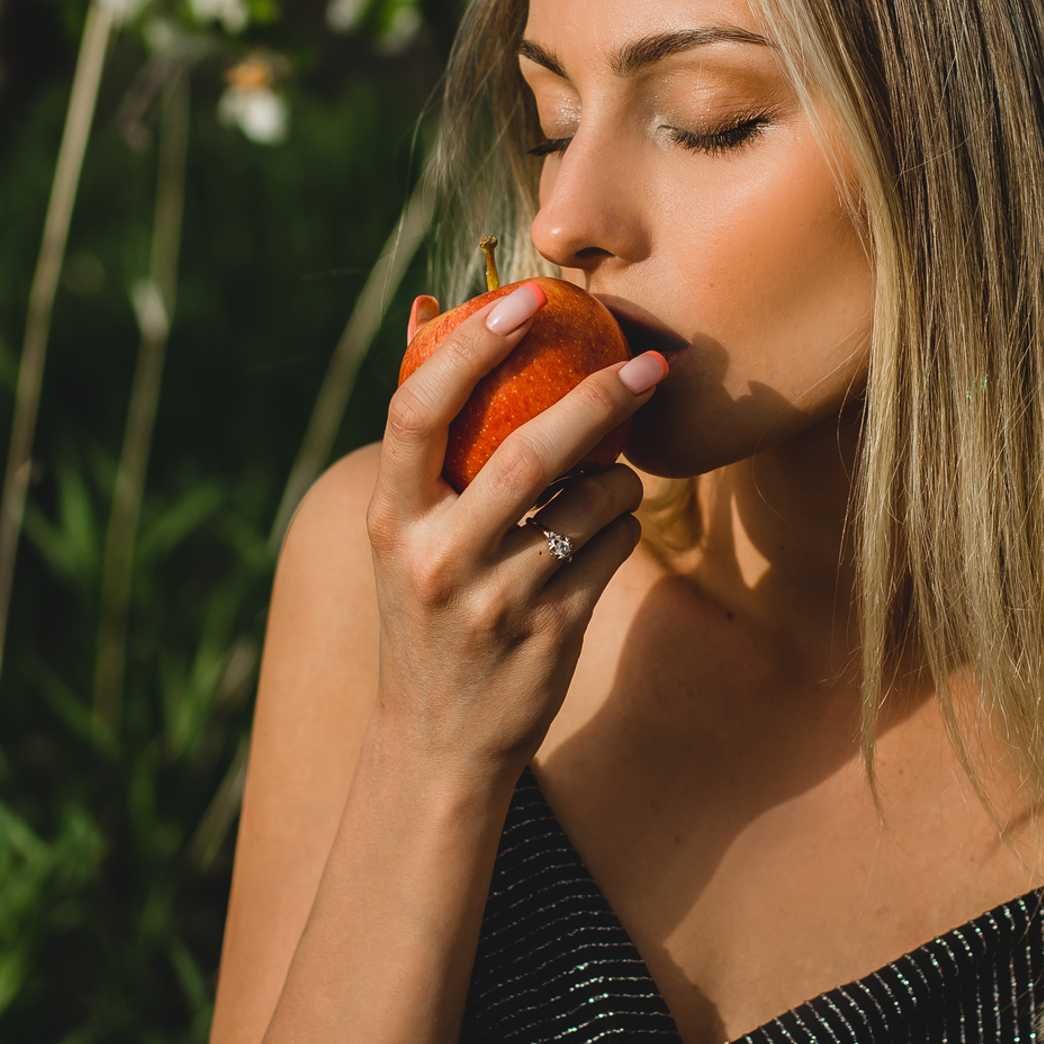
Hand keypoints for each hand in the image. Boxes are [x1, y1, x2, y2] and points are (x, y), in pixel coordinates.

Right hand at [365, 282, 668, 776]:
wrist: (436, 744)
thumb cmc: (425, 609)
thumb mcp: (403, 528)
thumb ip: (423, 429)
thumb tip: (428, 306)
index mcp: (392, 519)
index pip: (418, 412)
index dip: (471, 348)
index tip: (528, 299)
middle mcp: (438, 558)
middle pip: (528, 453)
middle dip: (598, 399)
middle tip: (651, 362)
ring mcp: (497, 600)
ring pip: (590, 500)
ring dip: (620, 472)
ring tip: (614, 470)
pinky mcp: (552, 632)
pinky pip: (614, 545)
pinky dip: (624, 520)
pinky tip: (608, 526)